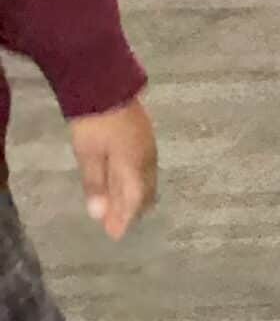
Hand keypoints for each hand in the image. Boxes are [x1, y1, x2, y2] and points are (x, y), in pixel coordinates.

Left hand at [66, 96, 156, 240]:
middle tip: (117, 225)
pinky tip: (124, 184)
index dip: (125, 218)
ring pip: (146, 181)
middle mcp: (148, 159)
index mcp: (135, 166)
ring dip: (134, 197)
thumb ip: (95, 184)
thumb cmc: (95, 123)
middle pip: (144, 193)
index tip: (116, 235)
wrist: (107, 86)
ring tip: (120, 208)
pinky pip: (145, 169)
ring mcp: (149, 147)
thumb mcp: (89, 155)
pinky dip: (135, 183)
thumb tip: (98, 214)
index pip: (134, 200)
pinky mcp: (145, 139)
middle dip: (132, 210)